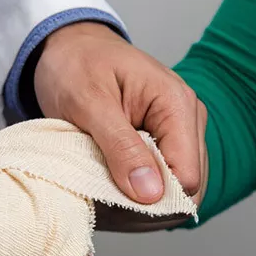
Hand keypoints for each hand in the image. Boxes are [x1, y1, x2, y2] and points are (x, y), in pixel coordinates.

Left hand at [34, 22, 207, 213]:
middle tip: (97, 200)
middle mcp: (187, 121)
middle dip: (144, 208)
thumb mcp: (89, 103)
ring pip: (173, 196)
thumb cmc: (75, 65)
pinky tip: (104, 192)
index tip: (109, 200)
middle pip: (186, 192)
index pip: (186, 177)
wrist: (68, 46)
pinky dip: (132, 199)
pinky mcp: (163, 146)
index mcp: (176, 104)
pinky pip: (159, 188)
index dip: (152, 199)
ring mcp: (178, 135)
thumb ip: (121, 147)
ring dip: (136, 207)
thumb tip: (151, 193)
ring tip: (97, 194)